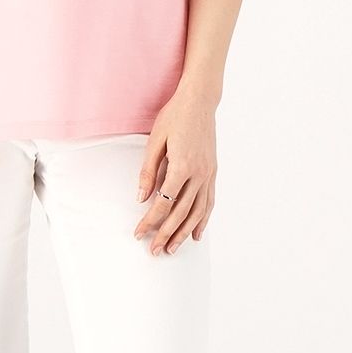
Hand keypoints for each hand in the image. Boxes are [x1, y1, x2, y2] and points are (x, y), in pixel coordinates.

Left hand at [134, 89, 217, 254]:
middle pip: (181, 213)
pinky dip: (203, 220)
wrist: (200, 101)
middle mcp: (198, 174)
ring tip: (173, 249)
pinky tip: (196, 233)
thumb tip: (141, 198)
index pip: (163, 203)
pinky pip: (209, 201)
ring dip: (184, 233)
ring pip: (197, 212)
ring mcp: (208, 174)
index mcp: (181, 166)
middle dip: (166, 234)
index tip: (138, 233)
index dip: (150, 221)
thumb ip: (148, 171)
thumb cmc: (174, 117)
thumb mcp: (155, 141)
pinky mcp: (213, 172)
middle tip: (154, 250)